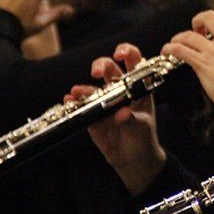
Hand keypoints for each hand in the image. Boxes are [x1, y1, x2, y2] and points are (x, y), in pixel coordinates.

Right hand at [66, 43, 164, 194]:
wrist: (132, 161)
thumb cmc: (143, 139)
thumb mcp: (142, 129)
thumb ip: (132, 120)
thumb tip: (122, 113)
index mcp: (138, 87)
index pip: (134, 61)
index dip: (127, 52)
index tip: (119, 54)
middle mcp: (120, 90)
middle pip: (109, 68)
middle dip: (101, 65)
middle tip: (96, 72)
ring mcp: (104, 101)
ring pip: (92, 86)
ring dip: (84, 86)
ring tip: (77, 91)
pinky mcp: (92, 115)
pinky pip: (81, 105)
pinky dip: (74, 101)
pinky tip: (70, 100)